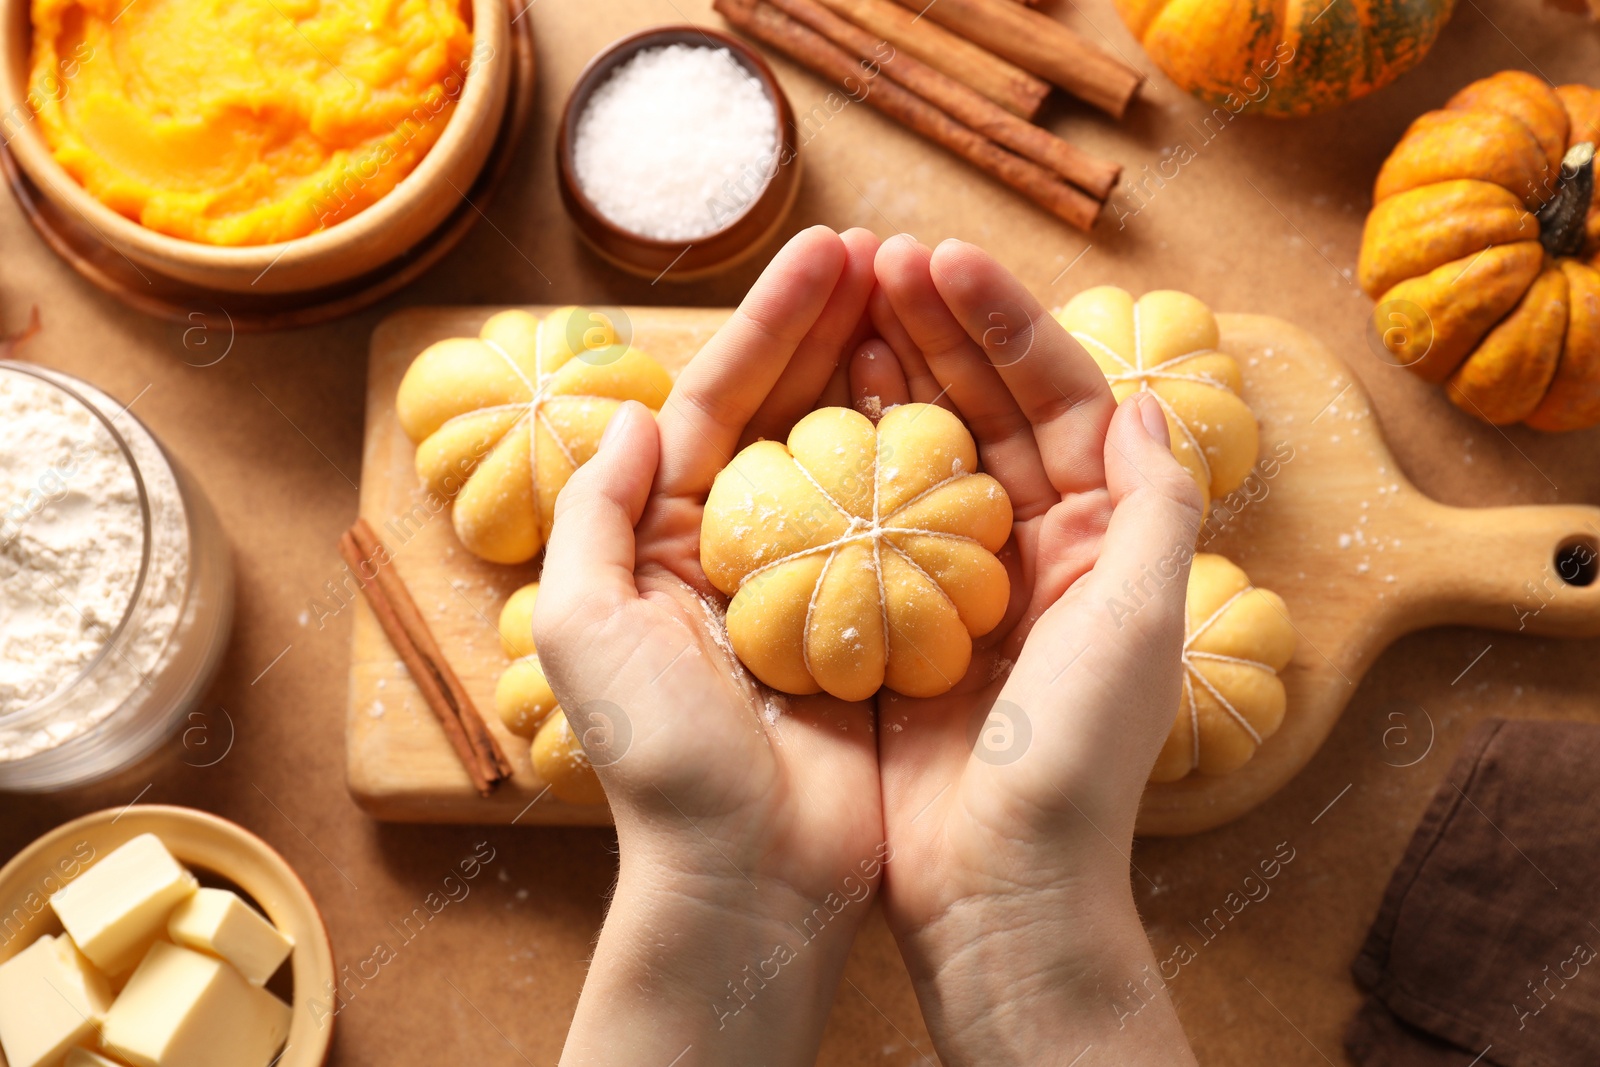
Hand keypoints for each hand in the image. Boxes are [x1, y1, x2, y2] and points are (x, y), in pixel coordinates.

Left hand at [533, 226, 886, 1065]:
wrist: (750, 878)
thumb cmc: (661, 759)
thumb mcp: (585, 623)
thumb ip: (595, 512)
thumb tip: (629, 415)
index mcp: (664, 544)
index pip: (714, 407)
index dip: (767, 328)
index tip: (827, 256)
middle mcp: (738, 555)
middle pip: (786, 417)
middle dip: (832, 333)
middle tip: (886, 255)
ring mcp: (812, 589)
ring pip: (849, 460)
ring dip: (884, 381)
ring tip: (927, 303)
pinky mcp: (874, 628)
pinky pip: (903, 529)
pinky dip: (927, 468)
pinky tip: (962, 410)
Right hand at [859, 236, 1200, 1065]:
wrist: (1000, 886)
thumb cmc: (1078, 757)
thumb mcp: (1138, 620)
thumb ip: (1152, 505)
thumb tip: (1144, 401)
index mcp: (1103, 541)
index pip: (1060, 401)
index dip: (1006, 324)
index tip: (944, 261)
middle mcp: (1039, 551)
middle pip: (989, 413)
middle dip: (941, 332)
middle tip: (878, 262)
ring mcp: (965, 585)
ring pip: (929, 455)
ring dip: (893, 380)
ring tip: (845, 308)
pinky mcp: (904, 622)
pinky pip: (876, 521)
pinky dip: (850, 462)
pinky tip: (813, 410)